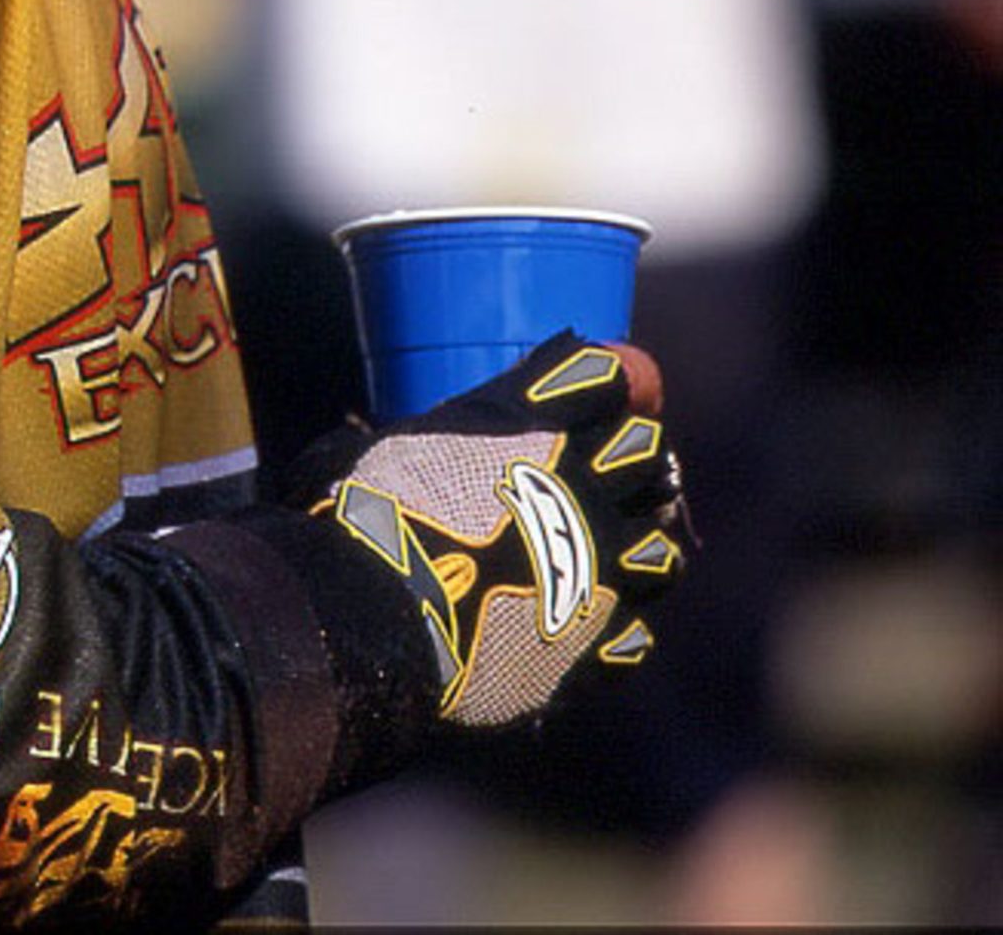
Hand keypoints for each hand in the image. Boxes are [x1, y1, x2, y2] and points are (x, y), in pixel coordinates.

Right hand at [306, 331, 686, 729]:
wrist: (370, 616)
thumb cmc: (359, 513)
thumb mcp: (386, 442)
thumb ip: (427, 438)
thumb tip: (397, 445)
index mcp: (531, 426)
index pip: (608, 376)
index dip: (603, 383)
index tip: (589, 394)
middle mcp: (579, 489)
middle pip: (648, 453)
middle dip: (628, 461)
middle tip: (599, 478)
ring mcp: (597, 570)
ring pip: (663, 550)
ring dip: (637, 548)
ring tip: (602, 562)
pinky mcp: (591, 646)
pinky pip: (636, 635)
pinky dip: (614, 632)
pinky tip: (581, 632)